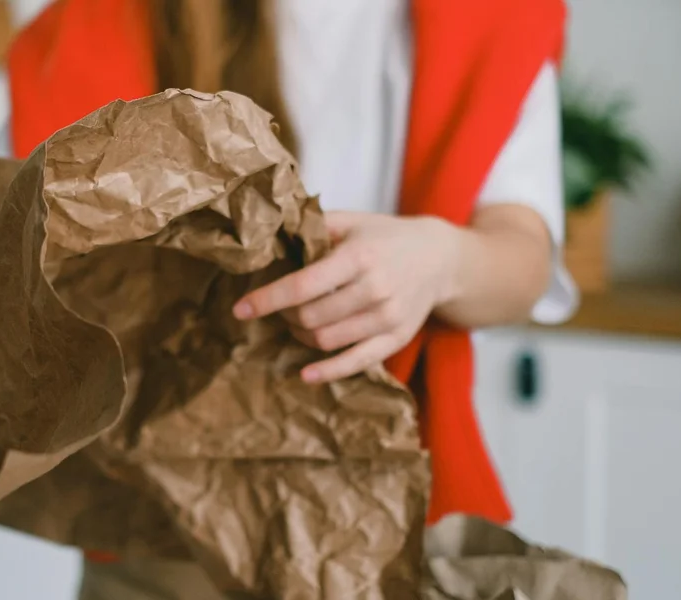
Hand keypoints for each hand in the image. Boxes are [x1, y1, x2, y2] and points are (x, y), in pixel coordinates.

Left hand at [232, 212, 461, 382]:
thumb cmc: (385, 237)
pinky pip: (356, 363)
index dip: (267, 299)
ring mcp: (388, 317)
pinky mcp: (397, 339)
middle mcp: (374, 288)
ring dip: (301, 336)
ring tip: (297, 323)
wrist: (440, 258)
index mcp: (358, 256)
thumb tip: (267, 234)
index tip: (240, 309)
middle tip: (280, 308)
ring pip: (326, 341)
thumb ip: (312, 227)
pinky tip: (305, 374)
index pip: (303, 285)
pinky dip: (327, 372)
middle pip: (310, 317)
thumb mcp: (351, 221)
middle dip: (285, 316)